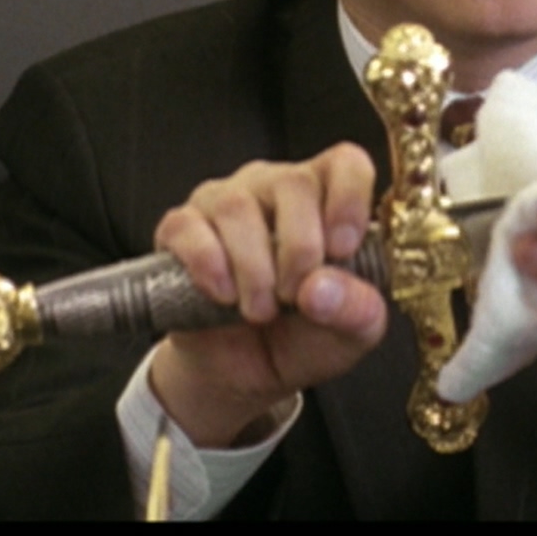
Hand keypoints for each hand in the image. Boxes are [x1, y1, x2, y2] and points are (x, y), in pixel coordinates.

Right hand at [147, 142, 387, 446]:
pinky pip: (186, 226)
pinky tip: (224, 294)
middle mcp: (276, 188)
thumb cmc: (304, 338)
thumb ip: (356, 309)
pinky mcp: (180, 228)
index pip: (346, 163)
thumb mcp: (350, 334)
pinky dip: (208, 265)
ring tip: (261, 310)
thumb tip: (320, 287)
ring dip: (254, 268)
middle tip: (294, 296)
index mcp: (328, 201)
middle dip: (300, 249)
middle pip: (293, 182)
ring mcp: (225, 202)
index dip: (348, 199)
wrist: (244, 372)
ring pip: (237, 207)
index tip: (342, 249)